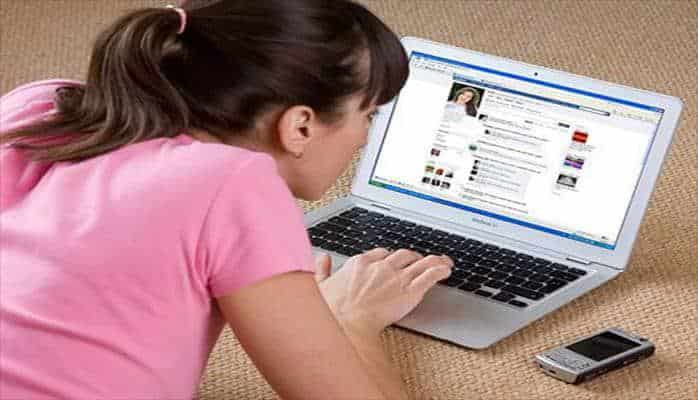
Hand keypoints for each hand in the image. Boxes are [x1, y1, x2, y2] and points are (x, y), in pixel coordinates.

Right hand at [314, 248, 452, 337]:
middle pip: (402, 255)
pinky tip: (447, 269)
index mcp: (360, 263)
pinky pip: (430, 275)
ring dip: (432, 260)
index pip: (380, 254)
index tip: (393, 262)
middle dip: (412, 257)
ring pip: (420, 262)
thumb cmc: (331, 311)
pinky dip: (440, 269)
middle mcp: (380, 266)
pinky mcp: (410, 290)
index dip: (389, 258)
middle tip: (419, 261)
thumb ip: (322, 270)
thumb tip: (322, 259)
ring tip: (441, 261)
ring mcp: (397, 277)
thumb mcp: (320, 285)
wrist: (346, 324)